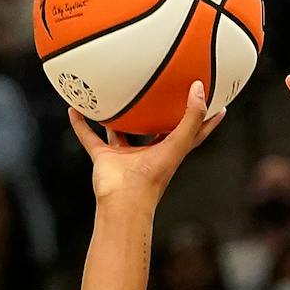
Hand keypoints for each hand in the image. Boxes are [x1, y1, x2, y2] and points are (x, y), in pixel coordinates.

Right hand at [66, 81, 222, 209]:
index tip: (215, 101)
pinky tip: (74, 109)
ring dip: (115, 118)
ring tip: (113, 94)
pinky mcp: (104, 158)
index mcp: (169, 150)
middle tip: (161, 89)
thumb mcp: (178, 143)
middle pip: (154, 128)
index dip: (202, 116)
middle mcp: (147, 152)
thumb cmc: (153, 178)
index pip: (190, 130)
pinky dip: (81, 125)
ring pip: (119, 131)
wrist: (124, 201)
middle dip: (157, 113)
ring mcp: (124, 156)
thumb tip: (198, 88)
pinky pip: (90, 137)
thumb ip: (192, 116)